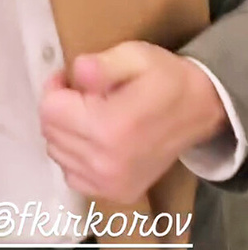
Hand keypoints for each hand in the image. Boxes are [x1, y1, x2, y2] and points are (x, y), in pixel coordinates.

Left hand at [39, 41, 230, 204]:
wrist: (199, 111)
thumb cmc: (165, 78)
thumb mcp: (135, 56)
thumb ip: (102, 65)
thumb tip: (76, 72)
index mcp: (109, 127)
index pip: (49, 110)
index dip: (56, 88)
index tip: (70, 79)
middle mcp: (107, 162)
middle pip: (50, 132)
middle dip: (59, 108)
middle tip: (82, 95)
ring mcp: (111, 183)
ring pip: (57, 154)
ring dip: (66, 132)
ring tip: (91, 115)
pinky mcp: (117, 193)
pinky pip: (72, 176)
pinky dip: (75, 157)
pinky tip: (94, 140)